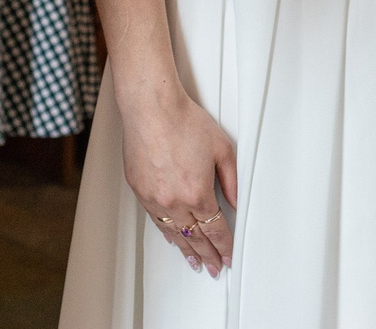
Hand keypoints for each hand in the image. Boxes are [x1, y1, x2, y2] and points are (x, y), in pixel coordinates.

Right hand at [119, 78, 237, 276]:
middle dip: (207, 255)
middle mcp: (174, 201)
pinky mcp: (139, 190)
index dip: (224, 246)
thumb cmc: (184, 121)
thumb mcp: (222, 149)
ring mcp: (154, 198)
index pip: (215, 229)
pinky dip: (167, 232)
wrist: (152, 108)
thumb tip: (236, 201)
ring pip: (173, 232)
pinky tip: (172, 238)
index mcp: (198, 193)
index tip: (228, 257)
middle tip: (213, 268)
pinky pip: (155, 220)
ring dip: (186, 249)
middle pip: (194, 237)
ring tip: (195, 261)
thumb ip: (231, 180)